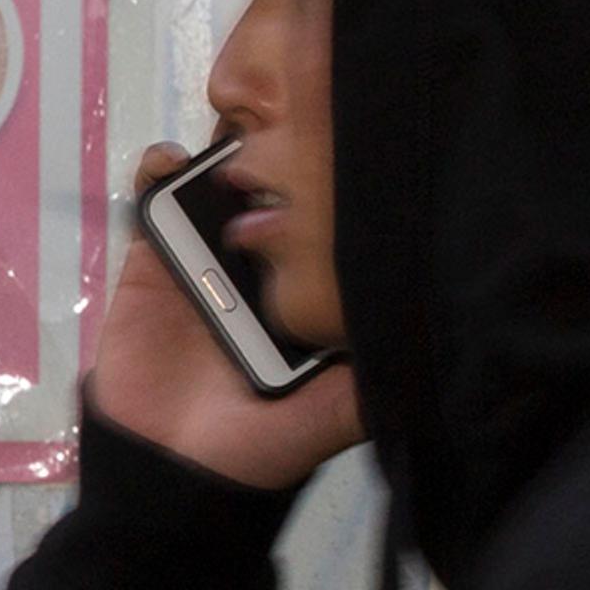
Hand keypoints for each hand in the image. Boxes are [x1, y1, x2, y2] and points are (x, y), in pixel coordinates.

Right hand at [85, 145, 366, 491]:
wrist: (165, 472)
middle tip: (291, 117)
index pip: (326, 233)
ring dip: (224, 155)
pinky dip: (159, 175)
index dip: (334, 193)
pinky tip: (172, 160)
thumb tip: (436, 338)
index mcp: (308, 300)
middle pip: (274, 201)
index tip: (349, 150)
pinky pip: (155, 211)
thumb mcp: (336, 414)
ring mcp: (209, 266)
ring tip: (235, 123)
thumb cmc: (257, 447)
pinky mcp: (154, 266)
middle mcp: (264, 276)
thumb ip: (375, 377)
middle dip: (281, 157)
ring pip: (218, 194)